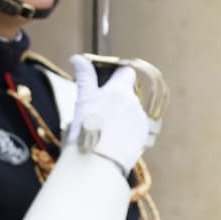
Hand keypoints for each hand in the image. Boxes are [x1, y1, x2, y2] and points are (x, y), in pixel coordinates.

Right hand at [67, 55, 149, 171]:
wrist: (98, 162)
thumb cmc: (87, 130)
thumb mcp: (82, 100)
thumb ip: (84, 77)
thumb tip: (77, 58)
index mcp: (118, 90)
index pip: (126, 71)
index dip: (117, 74)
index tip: (106, 81)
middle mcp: (133, 102)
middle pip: (126, 93)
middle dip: (115, 99)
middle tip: (97, 111)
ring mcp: (140, 119)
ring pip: (130, 111)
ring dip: (120, 115)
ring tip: (104, 129)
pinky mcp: (143, 136)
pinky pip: (134, 127)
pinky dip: (125, 130)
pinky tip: (112, 139)